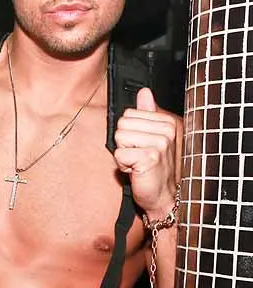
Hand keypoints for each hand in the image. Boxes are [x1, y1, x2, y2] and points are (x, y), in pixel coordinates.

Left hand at [113, 88, 179, 219]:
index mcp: (167, 122)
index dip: (129, 132)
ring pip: (119, 138)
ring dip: (123, 154)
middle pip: (122, 124)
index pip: (129, 113)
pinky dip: (122, 165)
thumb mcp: (151, 137)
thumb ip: (147, 114)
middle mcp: (167, 130)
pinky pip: (118, 154)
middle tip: (138, 156)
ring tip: (138, 163)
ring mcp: (160, 143)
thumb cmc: (155, 168)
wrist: (164, 196)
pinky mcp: (150, 157)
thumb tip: (144, 92)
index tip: (141, 145)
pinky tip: (136, 170)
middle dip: (124, 143)